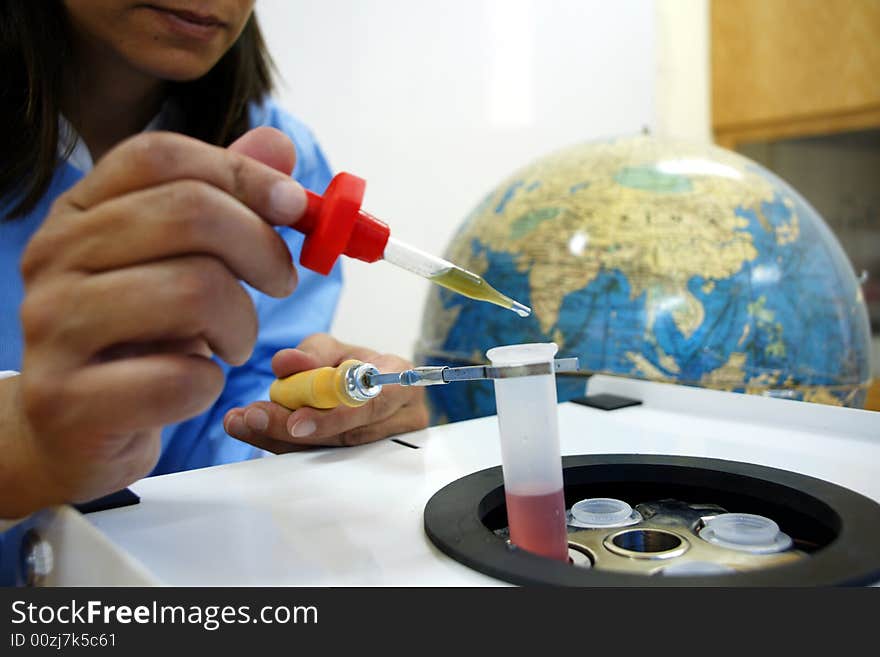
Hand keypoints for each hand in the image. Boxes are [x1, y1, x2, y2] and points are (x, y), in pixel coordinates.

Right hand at [5, 127, 304, 516]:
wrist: (70, 428)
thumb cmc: (138, 339)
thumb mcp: (181, 263)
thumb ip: (225, 202)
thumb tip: (279, 145)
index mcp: (80, 211)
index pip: (160, 157)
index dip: (242, 173)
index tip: (295, 205)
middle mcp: (54, 256)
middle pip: (188, 212)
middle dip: (262, 248)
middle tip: (281, 282)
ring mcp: (52, 327)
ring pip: (194, 290)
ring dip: (242, 323)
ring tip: (234, 341)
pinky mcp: (65, 398)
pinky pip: (178, 378)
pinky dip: (210, 383)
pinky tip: (197, 384)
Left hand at [223, 334, 429, 451]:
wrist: (370, 390)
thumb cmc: (356, 367)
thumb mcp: (335, 350)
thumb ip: (312, 353)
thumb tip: (286, 363)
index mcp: (402, 381)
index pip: (373, 403)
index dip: (335, 417)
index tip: (295, 421)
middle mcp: (403, 418)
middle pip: (348, 436)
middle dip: (292, 429)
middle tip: (253, 417)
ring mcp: (389, 446)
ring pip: (333, 454)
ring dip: (280, 439)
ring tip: (243, 422)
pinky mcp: (366, 465)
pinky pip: (324, 463)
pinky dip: (284, 447)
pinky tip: (254, 432)